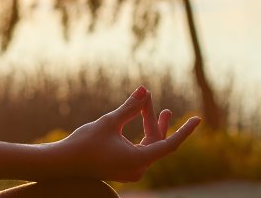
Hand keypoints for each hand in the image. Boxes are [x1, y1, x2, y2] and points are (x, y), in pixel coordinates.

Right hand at [52, 86, 200, 181]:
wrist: (62, 164)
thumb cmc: (84, 142)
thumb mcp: (110, 121)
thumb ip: (130, 107)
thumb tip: (144, 89)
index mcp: (138, 160)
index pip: (170, 145)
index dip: (185, 130)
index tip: (198, 119)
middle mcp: (138, 169)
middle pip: (157, 142)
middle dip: (156, 120)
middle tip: (156, 101)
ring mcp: (131, 171)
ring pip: (149, 147)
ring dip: (151, 128)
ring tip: (160, 110)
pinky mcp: (123, 169)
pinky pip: (140, 152)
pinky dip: (142, 137)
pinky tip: (143, 124)